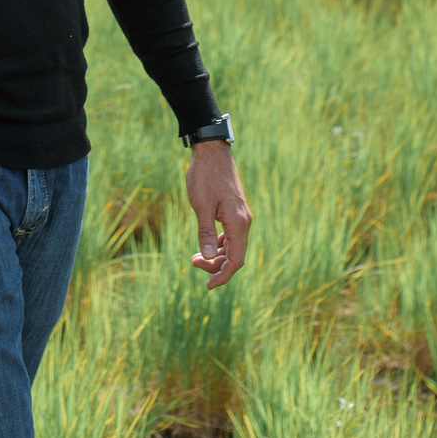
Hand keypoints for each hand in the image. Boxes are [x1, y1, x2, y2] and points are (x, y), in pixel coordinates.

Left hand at [186, 140, 250, 289]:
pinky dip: (219, 245)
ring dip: (216, 256)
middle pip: (234, 256)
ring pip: (232, 247)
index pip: (236, 260)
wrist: (212, 151)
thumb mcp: (201, 205)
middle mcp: (243, 222)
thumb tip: (209, 257)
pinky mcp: (234, 211)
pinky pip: (230, 236)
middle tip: (193, 262)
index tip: (207, 286)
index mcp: (238, 223)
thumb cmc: (205, 176)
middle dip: (215, 266)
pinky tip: (206, 244)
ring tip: (195, 257)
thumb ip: (205, 232)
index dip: (222, 276)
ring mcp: (240, 216)